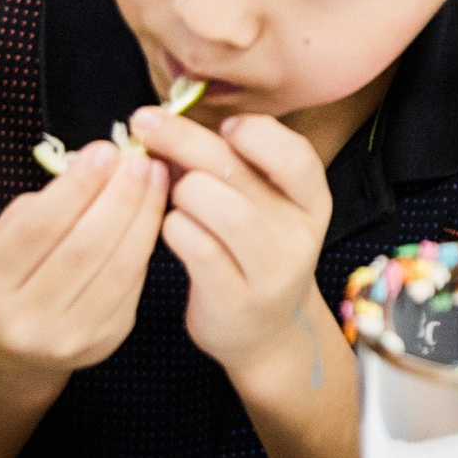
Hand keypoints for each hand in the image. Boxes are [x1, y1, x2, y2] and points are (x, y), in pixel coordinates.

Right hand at [0, 140, 166, 382]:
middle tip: (140, 160)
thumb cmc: (15, 270)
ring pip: (117, 268)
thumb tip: (101, 163)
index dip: (76, 187)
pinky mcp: (104, 342)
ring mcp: (66, 337)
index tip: (105, 150)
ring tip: (155, 176)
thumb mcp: (5, 236)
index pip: (37, 229)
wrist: (13, 344)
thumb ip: (44, 204)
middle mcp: (23, 319)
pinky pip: (133, 284)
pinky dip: (147, 242)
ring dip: (143, 215)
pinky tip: (155, 210)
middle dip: (118, 197)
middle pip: (83, 249)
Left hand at [130, 105, 333, 379]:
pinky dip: (173, 228)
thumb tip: (171, 124)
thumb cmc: (252, 255)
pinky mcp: (236, 297)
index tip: (222, 127)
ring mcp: (271, 269)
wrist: (266, 335)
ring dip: (181, 190)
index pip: (295, 154)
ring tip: (169, 195)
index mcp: (312, 201)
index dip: (256, 133)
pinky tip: (169, 229)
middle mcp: (299, 233)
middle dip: (185, 140)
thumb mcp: (264, 209)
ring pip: (221, 208)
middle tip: (145, 122)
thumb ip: (233, 169)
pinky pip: (196, 247)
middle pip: (240, 172)